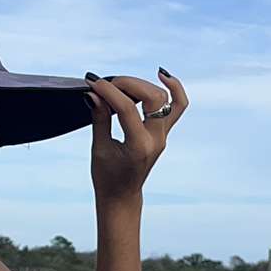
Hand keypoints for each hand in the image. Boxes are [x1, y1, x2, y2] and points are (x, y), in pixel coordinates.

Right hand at [85, 67, 187, 204]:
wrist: (122, 195)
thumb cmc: (107, 176)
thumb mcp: (100, 148)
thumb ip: (99, 118)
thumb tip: (94, 93)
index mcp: (139, 147)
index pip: (127, 108)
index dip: (109, 91)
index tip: (93, 83)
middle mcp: (156, 140)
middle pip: (153, 98)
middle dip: (128, 84)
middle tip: (106, 85)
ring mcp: (163, 136)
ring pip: (167, 98)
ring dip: (144, 84)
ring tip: (122, 84)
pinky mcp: (163, 133)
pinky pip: (177, 106)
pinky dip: (174, 89)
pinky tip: (162, 75)